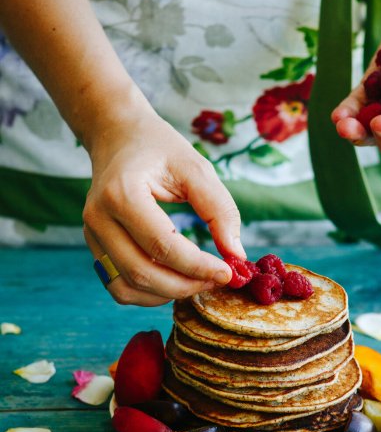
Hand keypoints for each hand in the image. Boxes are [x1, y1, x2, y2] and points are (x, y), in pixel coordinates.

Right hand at [83, 106, 243, 305]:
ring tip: (198, 281)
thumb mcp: (197, 168)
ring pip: (127, 287)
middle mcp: (99, 218)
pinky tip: (175, 280)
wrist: (118, 137)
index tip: (229, 272)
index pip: (162, 246)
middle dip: (186, 285)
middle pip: (143, 272)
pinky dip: (149, 294)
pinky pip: (119, 286)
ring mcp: (92, 235)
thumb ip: (220, 210)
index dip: (199, 266)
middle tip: (217, 280)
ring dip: (167, 294)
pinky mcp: (94, 247)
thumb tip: (236, 255)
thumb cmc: (160, 149)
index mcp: (122, 193)